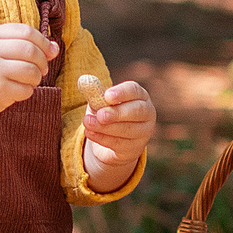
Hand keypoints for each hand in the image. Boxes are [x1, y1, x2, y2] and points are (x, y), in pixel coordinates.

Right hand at [0, 22, 53, 138]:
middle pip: (31, 50)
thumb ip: (25, 44)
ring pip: (31, 71)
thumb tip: (55, 48)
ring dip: (37, 78)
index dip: (43, 41)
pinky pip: (26, 89)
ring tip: (30, 80)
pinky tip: (18, 91)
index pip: (26, 31)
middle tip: (42, 69)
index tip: (50, 52)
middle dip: (43, 61)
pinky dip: (28, 91)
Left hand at [79, 74, 154, 192]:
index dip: (121, 93)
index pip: (134, 91)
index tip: (107, 95)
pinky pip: (119, 144)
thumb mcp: (101, 103)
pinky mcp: (135, 148)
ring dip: (105, 127)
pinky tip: (90, 133)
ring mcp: (144, 132)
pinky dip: (102, 138)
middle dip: (117, 113)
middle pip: (136, 111)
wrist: (113, 140)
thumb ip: (95, 94)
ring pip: (127, 130)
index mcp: (140, 96)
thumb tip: (85, 83)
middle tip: (100, 114)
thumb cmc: (108, 113)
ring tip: (87, 123)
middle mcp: (147, 113)